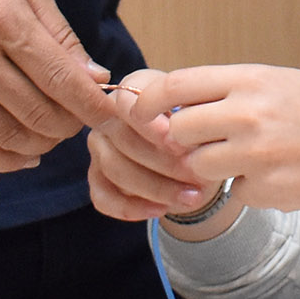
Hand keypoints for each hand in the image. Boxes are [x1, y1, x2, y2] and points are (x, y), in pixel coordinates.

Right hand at [0, 0, 114, 171]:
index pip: (61, 79)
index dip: (93, 106)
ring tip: (54, 129)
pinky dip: (5, 160)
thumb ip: (61, 34)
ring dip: (43, 143)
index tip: (114, 117)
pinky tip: (25, 153)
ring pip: (10, 138)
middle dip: (71, 125)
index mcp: (4, 20)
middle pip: (39, 115)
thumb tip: (95, 78)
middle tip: (81, 117)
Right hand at [86, 73, 213, 220]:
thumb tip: (195, 139)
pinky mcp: (96, 177)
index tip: (180, 145)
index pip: (128, 102)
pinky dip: (132, 208)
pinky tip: (161, 210)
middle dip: (164, 163)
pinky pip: (103, 197)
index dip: (152, 126)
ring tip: (192, 197)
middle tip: (197, 176)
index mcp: (134, 88)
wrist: (199, 153)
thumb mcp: (203, 115)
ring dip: (156, 188)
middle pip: (124, 140)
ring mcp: (99, 146)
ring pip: (115, 169)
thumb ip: (194, 118)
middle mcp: (109, 114)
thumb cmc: (200, 126)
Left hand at [151, 65, 299, 216]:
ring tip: (251, 159)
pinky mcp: (266, 191)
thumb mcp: (280, 84)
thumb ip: (230, 93)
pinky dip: (250, 189)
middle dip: (182, 141)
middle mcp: (249, 114)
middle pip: (177, 131)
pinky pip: (234, 192)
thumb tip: (174, 108)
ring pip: (198, 167)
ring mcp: (257, 155)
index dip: (148, 102)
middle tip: (205, 142)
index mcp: (251, 79)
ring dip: (212, 168)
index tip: (140, 113)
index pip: (176, 86)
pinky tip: (281, 175)